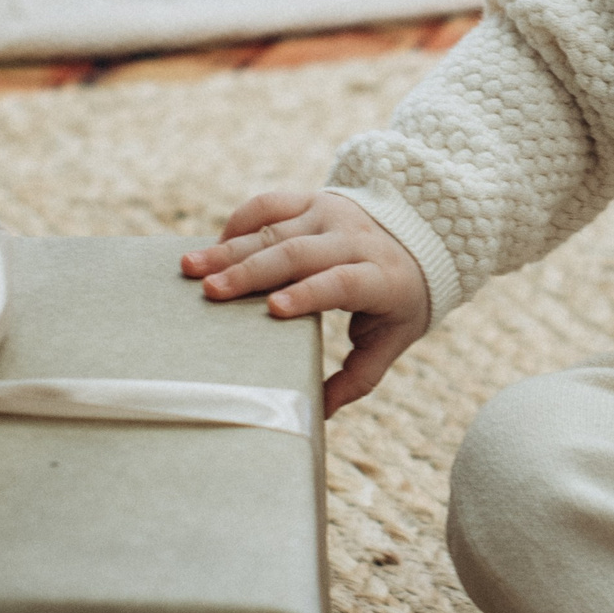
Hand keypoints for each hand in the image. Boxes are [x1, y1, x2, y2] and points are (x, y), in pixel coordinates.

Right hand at [182, 189, 428, 415]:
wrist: (422, 234)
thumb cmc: (398, 298)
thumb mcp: (393, 339)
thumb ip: (358, 377)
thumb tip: (316, 414)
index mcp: (380, 277)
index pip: (343, 282)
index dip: (310, 293)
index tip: (274, 309)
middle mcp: (355, 240)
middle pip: (298, 254)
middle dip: (251, 272)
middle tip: (210, 291)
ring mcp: (332, 214)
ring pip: (277, 229)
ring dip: (231, 249)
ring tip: (191, 268)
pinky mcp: (313, 199)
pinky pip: (272, 204)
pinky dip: (240, 222)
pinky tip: (215, 247)